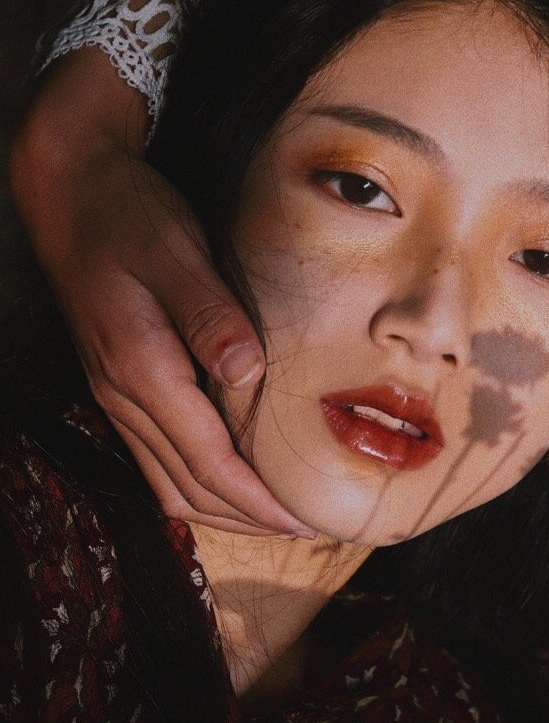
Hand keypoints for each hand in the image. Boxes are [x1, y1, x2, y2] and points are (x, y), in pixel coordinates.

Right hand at [10, 48, 313, 536]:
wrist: (70, 192)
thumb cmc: (129, 218)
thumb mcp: (177, 253)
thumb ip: (211, 315)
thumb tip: (246, 374)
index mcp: (141, 368)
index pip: (207, 461)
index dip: (256, 501)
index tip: (301, 522)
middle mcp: (123, 395)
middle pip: (186, 488)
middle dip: (246, 519)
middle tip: (303, 530)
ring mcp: (116, 395)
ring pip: (167, 482)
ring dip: (221, 509)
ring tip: (273, 519)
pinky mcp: (120, 386)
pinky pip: (157, 458)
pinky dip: (197, 483)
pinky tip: (230, 481)